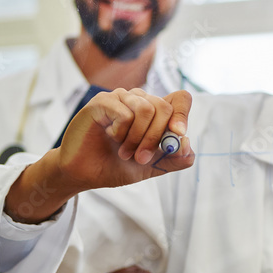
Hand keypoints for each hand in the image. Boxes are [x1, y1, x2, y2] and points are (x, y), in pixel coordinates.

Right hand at [56, 88, 194, 188]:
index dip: (183, 114)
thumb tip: (188, 146)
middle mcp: (140, 100)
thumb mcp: (152, 166)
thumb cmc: (117, 166)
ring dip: (138, 138)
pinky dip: (121, 132)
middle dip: (155, 138)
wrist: (84, 173)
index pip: (180, 99)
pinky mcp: (102, 101)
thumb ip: (174, 159)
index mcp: (155, 112)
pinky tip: (110, 137)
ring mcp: (121, 98)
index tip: (178, 134)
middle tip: (141, 158)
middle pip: (165, 107)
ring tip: (124, 152)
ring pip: (147, 109)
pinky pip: (125, 113)